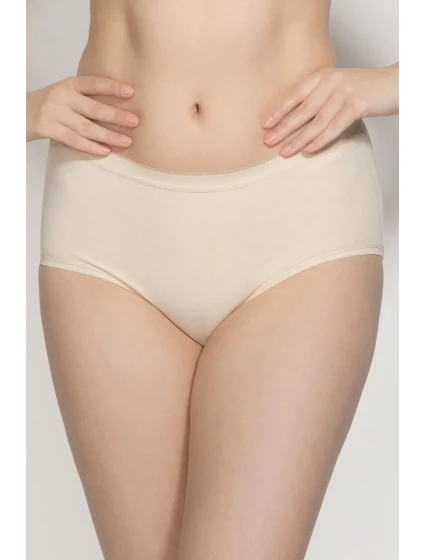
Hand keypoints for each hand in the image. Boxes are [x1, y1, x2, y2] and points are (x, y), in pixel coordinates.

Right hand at [26, 76, 140, 154]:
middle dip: (116, 116)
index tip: (131, 92)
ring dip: (109, 136)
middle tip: (135, 122)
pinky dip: (91, 147)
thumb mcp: (67, 94)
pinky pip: (74, 140)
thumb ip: (86, 98)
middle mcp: (63, 96)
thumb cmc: (51, 105)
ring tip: (127, 141)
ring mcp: (54, 113)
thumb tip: (119, 109)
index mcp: (69, 85)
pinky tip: (106, 151)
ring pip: (87, 127)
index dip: (112, 87)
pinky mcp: (48, 128)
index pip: (94, 84)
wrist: (19, 112)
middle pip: (94, 108)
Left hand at [261, 65, 398, 156]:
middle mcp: (331, 82)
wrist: (393, 83)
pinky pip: (335, 127)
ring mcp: (345, 93)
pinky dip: (320, 140)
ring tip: (284, 152)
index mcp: (322, 76)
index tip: (264, 125)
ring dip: (298, 139)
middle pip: (302, 110)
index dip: (278, 110)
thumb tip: (291, 120)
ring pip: (316, 121)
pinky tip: (308, 150)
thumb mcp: (335, 86)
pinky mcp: (358, 106)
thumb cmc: (361, 88)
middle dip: (283, 128)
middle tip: (268, 142)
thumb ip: (316, 97)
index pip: (294, 94)